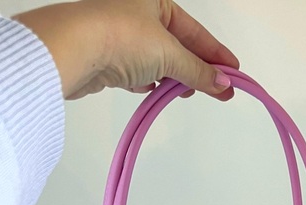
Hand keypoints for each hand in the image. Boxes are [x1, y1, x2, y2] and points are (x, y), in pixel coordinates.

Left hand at [12, 0, 239, 100]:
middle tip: (216, 91)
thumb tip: (224, 84)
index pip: (195, 32)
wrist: (72, 50)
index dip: (216, 54)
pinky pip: (137, 74)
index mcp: (156, 2)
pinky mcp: (108, 61)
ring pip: (157, 63)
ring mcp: (122, 39)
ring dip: (173, 79)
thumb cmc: (121, 37)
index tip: (234, 74)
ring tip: (185, 93)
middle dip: (196, 69)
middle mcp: (139, 16)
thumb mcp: (169, 53)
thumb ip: (198, 71)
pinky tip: (155, 91)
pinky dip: (148, 83)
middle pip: (177, 48)